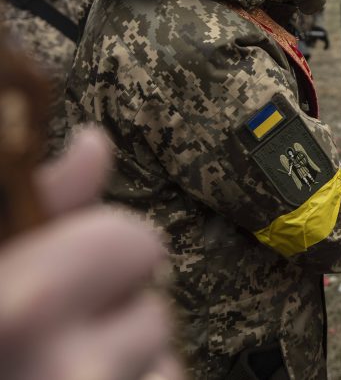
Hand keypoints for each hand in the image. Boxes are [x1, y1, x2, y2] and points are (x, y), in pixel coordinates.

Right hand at [0, 127, 181, 379]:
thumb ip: (34, 208)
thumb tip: (94, 145)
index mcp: (16, 307)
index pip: (137, 242)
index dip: (103, 252)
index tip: (63, 274)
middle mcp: (64, 367)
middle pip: (155, 305)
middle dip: (116, 311)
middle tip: (50, 342)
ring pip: (160, 355)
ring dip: (123, 362)